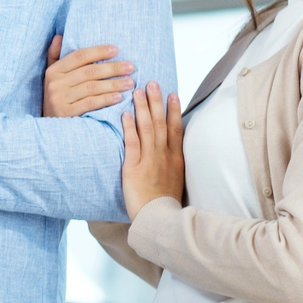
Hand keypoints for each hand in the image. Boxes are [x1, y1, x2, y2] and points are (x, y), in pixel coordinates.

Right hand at [42, 35, 135, 117]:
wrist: (49, 128)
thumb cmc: (57, 98)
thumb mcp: (52, 77)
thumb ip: (54, 56)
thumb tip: (59, 36)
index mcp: (53, 71)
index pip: (79, 56)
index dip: (98, 51)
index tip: (116, 50)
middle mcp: (55, 83)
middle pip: (89, 71)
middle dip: (112, 68)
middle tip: (131, 67)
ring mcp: (60, 99)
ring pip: (92, 87)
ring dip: (114, 84)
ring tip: (130, 82)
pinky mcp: (67, 113)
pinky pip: (90, 103)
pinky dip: (106, 99)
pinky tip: (119, 97)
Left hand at [121, 82, 185, 219]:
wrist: (160, 219)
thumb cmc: (165, 204)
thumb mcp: (176, 180)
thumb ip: (173, 164)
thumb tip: (171, 153)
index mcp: (176, 158)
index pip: (176, 129)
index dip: (174, 110)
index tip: (173, 94)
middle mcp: (165, 156)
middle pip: (161, 123)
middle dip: (156, 101)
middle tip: (152, 82)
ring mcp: (150, 160)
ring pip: (147, 129)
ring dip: (142, 108)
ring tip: (138, 91)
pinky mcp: (134, 168)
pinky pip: (132, 143)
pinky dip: (129, 128)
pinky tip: (126, 114)